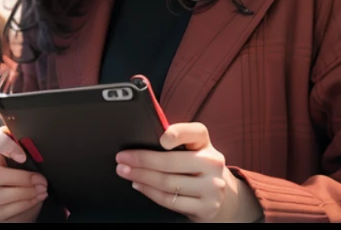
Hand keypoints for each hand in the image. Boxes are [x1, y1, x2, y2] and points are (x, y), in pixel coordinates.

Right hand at [0, 126, 46, 222]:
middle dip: (21, 179)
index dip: (6, 146)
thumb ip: (31, 152)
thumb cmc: (28, 177)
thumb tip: (39, 151)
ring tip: (40, 190)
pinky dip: (23, 205)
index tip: (23, 157)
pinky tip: (34, 199)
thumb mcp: (32, 161)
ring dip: (25, 193)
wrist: (27, 201)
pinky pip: (3, 210)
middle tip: (40, 180)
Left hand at [115, 122, 261, 222]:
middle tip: (121, 158)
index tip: (161, 139)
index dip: (178, 134)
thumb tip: (141, 136)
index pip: (194, 132)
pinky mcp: (206, 207)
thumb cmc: (195, 166)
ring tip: (125, 171)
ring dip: (140, 177)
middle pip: (171, 161)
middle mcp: (213, 164)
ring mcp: (212, 187)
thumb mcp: (191, 149)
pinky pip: (169, 200)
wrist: (218, 195)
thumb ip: (174, 140)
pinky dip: (149, 192)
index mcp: (205, 143)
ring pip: (167, 182)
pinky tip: (139, 185)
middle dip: (141, 160)